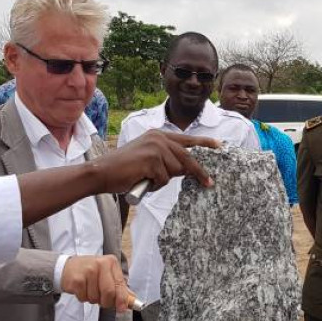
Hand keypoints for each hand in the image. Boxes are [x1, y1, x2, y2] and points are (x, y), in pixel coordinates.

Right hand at [60, 255, 130, 311]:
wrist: (66, 267)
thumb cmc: (89, 271)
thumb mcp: (106, 274)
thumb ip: (120, 287)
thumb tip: (132, 300)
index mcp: (111, 262)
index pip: (120, 284)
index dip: (122, 298)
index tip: (122, 308)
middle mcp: (100, 264)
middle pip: (109, 292)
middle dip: (106, 302)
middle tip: (102, 302)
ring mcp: (87, 271)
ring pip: (95, 297)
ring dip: (93, 299)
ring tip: (89, 290)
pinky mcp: (77, 279)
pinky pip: (84, 297)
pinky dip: (83, 298)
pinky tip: (81, 289)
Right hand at [94, 131, 219, 192]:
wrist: (101, 172)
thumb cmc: (124, 170)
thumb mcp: (149, 159)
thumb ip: (166, 159)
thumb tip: (187, 169)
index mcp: (158, 135)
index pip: (187, 139)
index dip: (205, 143)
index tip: (220, 146)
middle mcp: (158, 137)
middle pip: (187, 158)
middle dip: (199, 173)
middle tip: (209, 183)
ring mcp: (155, 148)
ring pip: (175, 171)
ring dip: (163, 180)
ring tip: (146, 178)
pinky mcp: (151, 160)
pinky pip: (164, 179)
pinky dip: (154, 185)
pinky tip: (141, 180)